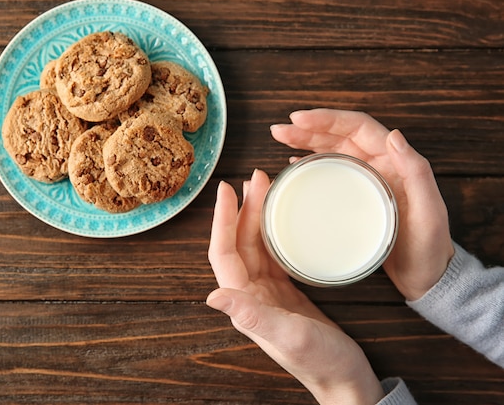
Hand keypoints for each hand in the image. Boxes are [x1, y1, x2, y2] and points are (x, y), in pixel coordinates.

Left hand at [207, 169, 384, 404]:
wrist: (345, 379)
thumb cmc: (320, 363)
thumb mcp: (290, 337)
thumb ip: (252, 317)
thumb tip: (212, 296)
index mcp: (246, 303)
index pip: (224, 253)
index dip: (223, 221)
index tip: (226, 190)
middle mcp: (251, 294)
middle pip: (239, 243)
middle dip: (243, 209)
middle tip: (256, 177)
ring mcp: (268, 292)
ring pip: (255, 245)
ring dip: (257, 216)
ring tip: (266, 187)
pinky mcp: (286, 291)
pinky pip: (273, 253)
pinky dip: (273, 232)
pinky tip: (279, 217)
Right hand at [270, 108, 454, 299]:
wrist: (426, 276)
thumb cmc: (429, 246)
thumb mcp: (428, 210)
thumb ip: (416, 172)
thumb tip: (394, 135)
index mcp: (393, 161)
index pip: (357, 127)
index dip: (328, 119)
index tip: (300, 120)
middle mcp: (378, 165)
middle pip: (339, 136)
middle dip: (308, 128)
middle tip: (279, 131)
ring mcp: (365, 180)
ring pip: (331, 151)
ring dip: (305, 141)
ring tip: (281, 138)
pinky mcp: (355, 198)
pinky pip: (330, 171)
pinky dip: (311, 163)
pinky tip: (294, 163)